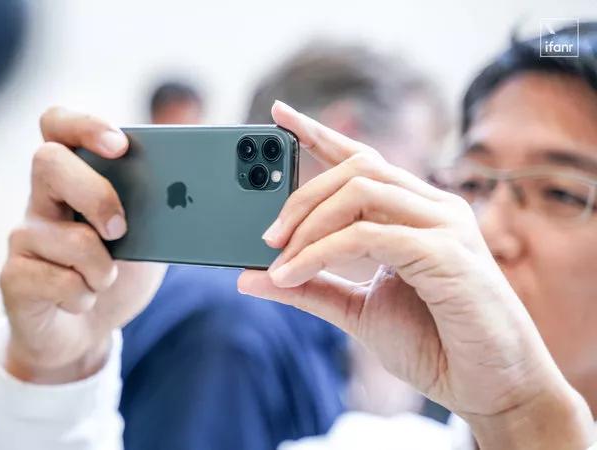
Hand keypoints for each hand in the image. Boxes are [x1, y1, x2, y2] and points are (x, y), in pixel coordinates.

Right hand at [0, 107, 165, 383]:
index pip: (58, 125)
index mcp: (73, 178)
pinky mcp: (13, 276)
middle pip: (48, 162)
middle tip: (121, 229)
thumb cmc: (116, 275)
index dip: (83, 125)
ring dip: (104, 270)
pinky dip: (86, 297)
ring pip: (68, 238)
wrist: (85, 332)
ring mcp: (23, 237)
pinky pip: (60, 281)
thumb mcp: (148, 239)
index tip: (119, 144)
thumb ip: (159, 211)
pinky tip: (81, 300)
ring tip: (104, 280)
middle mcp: (41, 199)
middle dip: (95, 194)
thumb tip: (188, 193)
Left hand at [238, 101, 593, 448]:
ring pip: (361, 190)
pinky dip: (320, 252)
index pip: (362, 159)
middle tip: (267, 237)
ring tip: (277, 261)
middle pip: (357, 168)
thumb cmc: (433, 344)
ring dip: (309, 224)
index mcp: (415, 213)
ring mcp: (444, 225)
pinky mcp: (446, 252)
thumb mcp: (356, 310)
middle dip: (301, 196)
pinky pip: (368, 234)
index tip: (278, 115)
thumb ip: (308, 288)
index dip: (319, 133)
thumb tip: (248, 278)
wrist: (489, 388)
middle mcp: (433, 208)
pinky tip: (292, 275)